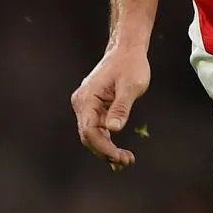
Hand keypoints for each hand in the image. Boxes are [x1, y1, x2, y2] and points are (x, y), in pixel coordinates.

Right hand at [71, 46, 150, 169]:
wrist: (127, 50)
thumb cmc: (130, 65)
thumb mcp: (130, 86)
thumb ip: (121, 108)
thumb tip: (113, 129)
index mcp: (88, 98)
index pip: (90, 131)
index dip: (104, 147)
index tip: (120, 157)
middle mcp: (82, 103)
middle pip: (89, 136)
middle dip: (106, 152)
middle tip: (127, 161)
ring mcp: (86, 105)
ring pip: (92, 135)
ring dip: (107, 149)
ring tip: (126, 160)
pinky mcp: (93, 107)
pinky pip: (97, 128)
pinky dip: (107, 141)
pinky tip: (118, 153)